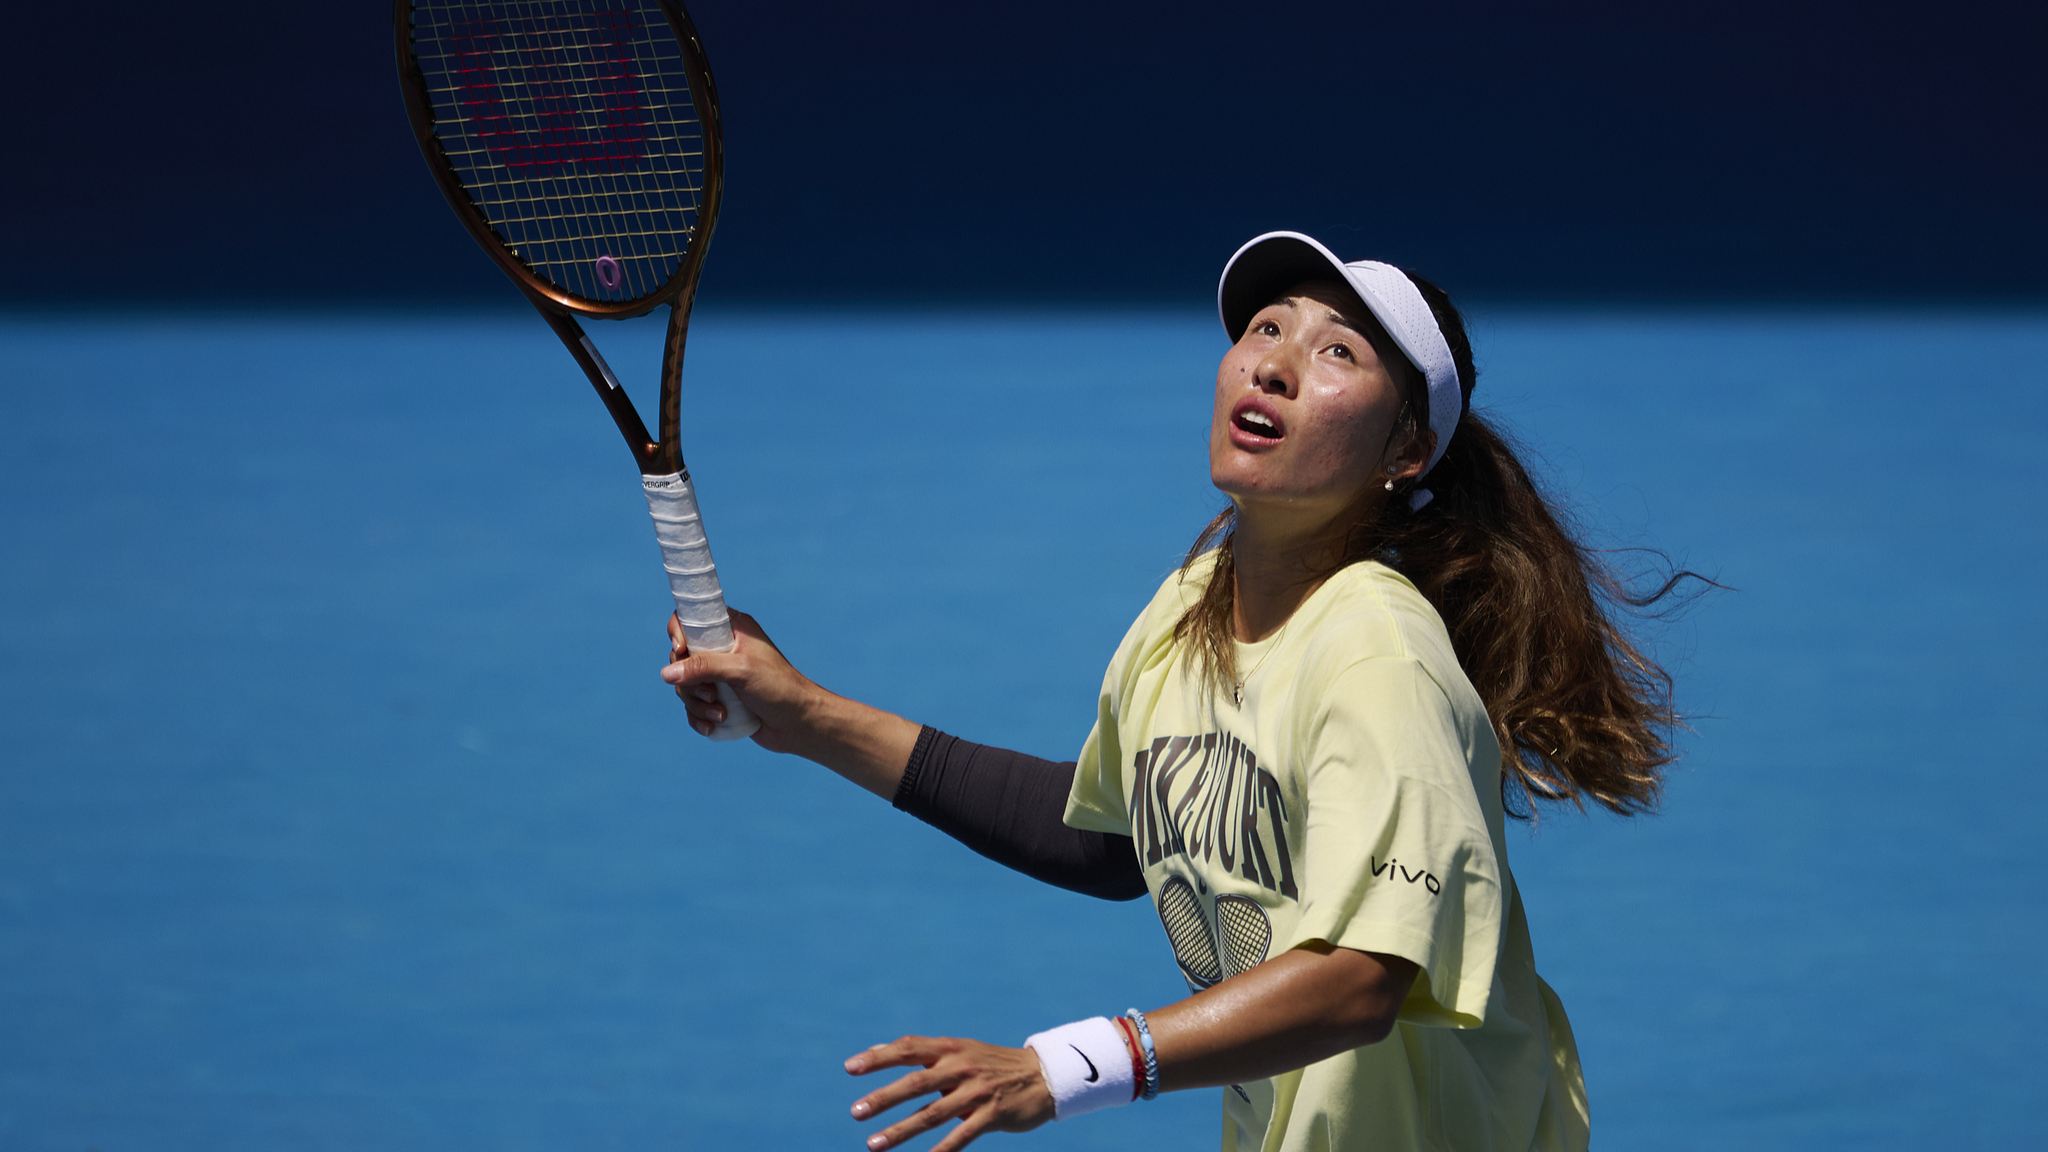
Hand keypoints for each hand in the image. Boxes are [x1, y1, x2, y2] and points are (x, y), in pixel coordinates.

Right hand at [661, 610, 812, 752]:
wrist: (799, 723)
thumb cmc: (779, 688)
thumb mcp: (741, 671)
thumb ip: (704, 667)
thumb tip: (666, 673)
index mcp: (731, 628)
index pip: (690, 619)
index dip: (678, 634)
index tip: (680, 651)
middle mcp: (723, 649)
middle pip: (681, 659)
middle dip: (690, 682)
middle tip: (712, 694)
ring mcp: (720, 675)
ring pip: (685, 686)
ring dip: (697, 705)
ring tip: (721, 714)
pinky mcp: (719, 699)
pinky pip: (693, 707)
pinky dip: (699, 718)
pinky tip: (713, 726)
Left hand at [845, 1035, 1054, 1151]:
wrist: (1044, 1075)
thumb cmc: (991, 1064)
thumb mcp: (959, 1051)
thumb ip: (921, 1054)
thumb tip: (876, 1050)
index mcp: (950, 1049)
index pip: (908, 1048)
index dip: (879, 1058)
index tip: (850, 1068)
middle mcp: (961, 1067)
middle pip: (916, 1082)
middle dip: (883, 1098)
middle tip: (856, 1111)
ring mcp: (977, 1092)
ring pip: (932, 1114)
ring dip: (901, 1130)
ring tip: (873, 1144)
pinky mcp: (992, 1115)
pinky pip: (961, 1136)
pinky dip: (941, 1150)